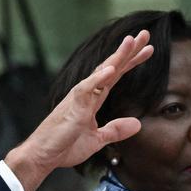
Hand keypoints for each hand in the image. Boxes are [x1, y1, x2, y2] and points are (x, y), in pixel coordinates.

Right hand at [4, 30, 153, 190]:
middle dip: (129, 51)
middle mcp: (87, 92)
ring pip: (101, 72)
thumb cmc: (65, 145)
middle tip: (145, 34)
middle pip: (111, 67)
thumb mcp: (97, 139)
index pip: (115, 75)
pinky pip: (86, 89)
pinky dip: (98, 79)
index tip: (148, 49)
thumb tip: (137, 124)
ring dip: (116, 57)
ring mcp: (79, 97)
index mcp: (93, 98)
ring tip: (131, 41)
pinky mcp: (72, 107)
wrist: (42, 155)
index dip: (131, 61)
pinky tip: (111, 69)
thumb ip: (115, 130)